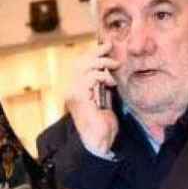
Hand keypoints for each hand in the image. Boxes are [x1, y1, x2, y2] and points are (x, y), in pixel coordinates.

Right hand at [66, 41, 120, 155]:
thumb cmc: (105, 123)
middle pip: (80, 61)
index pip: (81, 63)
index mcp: (77, 87)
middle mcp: (71, 88)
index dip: (93, 53)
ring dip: (101, 63)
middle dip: (95, 52)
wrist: (100, 142)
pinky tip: (111, 81)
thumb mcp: (107, 98)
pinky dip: (102, 76)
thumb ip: (105, 84)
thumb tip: (114, 69)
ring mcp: (73, 92)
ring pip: (83, 67)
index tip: (107, 45)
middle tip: (110, 46)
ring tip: (115, 65)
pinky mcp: (78, 97)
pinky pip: (89, 78)